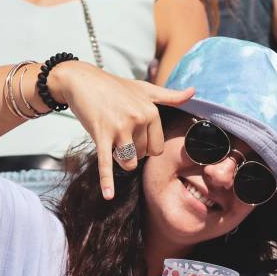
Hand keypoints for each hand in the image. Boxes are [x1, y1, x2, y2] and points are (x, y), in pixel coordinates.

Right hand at [49, 62, 193, 199]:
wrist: (82, 80)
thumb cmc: (115, 86)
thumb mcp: (145, 89)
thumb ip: (170, 96)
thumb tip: (194, 91)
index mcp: (151, 111)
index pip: (158, 148)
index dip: (146, 148)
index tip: (135, 138)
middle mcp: (138, 119)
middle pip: (143, 155)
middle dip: (133, 153)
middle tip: (122, 138)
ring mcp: (119, 127)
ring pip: (129, 162)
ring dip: (122, 161)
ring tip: (114, 148)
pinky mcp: (100, 134)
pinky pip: (106, 162)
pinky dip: (106, 180)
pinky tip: (108, 195)